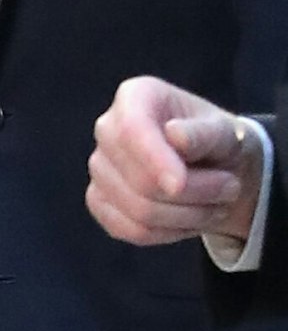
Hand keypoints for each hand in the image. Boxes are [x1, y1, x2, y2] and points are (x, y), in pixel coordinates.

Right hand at [88, 77, 262, 246]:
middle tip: (231, 188)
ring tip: (217, 204)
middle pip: (140, 180)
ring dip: (189, 217)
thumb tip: (176, 137)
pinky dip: (170, 233)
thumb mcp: (223, 130)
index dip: (154, 160)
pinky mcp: (99, 200)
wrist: (211, 165)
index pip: (132, 130)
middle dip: (194, 194)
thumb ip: (203, 133)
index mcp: (134, 97)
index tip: (180, 185)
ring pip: (139, 211)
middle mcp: (107, 128)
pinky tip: (190, 219)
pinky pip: (131, 230)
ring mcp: (100, 166)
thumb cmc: (213, 140)